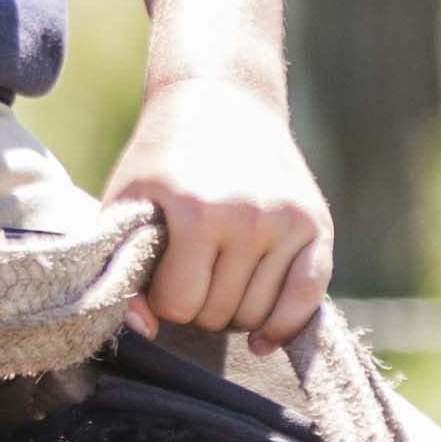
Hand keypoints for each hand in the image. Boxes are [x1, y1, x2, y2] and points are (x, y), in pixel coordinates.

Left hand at [105, 79, 330, 351]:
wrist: (222, 102)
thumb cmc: (163, 160)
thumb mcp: (127, 202)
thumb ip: (123, 267)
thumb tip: (147, 328)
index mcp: (195, 210)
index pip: (178, 305)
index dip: (163, 300)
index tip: (160, 278)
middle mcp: (247, 216)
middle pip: (219, 314)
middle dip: (198, 307)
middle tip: (191, 276)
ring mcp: (286, 220)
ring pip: (258, 315)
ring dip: (234, 314)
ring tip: (218, 282)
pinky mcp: (317, 223)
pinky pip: (309, 297)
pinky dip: (285, 325)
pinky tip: (263, 339)